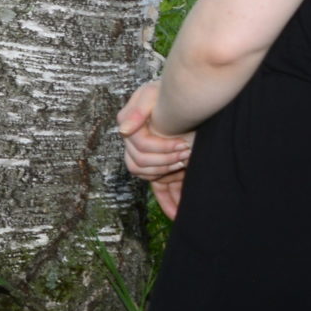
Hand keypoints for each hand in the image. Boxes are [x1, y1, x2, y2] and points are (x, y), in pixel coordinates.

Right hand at [117, 79, 192, 217]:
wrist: (187, 98)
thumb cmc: (167, 94)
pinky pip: (161, 192)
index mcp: (135, 133)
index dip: (160, 150)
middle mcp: (138, 149)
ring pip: (151, 178)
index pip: (140, 150)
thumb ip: (135, 109)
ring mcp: (150, 161)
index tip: (182, 145)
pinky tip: (178, 216)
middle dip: (165, 163)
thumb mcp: (151, 94)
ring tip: (186, 166)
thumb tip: (123, 132)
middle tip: (186, 155)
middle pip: (142, 167)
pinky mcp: (164, 172)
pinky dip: (169, 204)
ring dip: (167, 176)